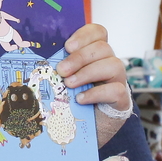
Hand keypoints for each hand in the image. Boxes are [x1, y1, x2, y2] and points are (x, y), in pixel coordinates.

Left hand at [59, 23, 130, 145]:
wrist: (87, 127)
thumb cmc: (73, 99)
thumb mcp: (64, 79)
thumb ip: (59, 66)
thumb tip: (40, 59)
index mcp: (95, 54)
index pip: (98, 32)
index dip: (84, 35)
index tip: (67, 46)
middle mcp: (109, 63)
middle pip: (103, 48)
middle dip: (80, 57)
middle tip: (61, 70)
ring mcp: (117, 81)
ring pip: (113, 65)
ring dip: (87, 72)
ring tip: (69, 84)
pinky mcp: (121, 100)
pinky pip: (116, 90)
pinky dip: (96, 93)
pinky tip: (80, 99)